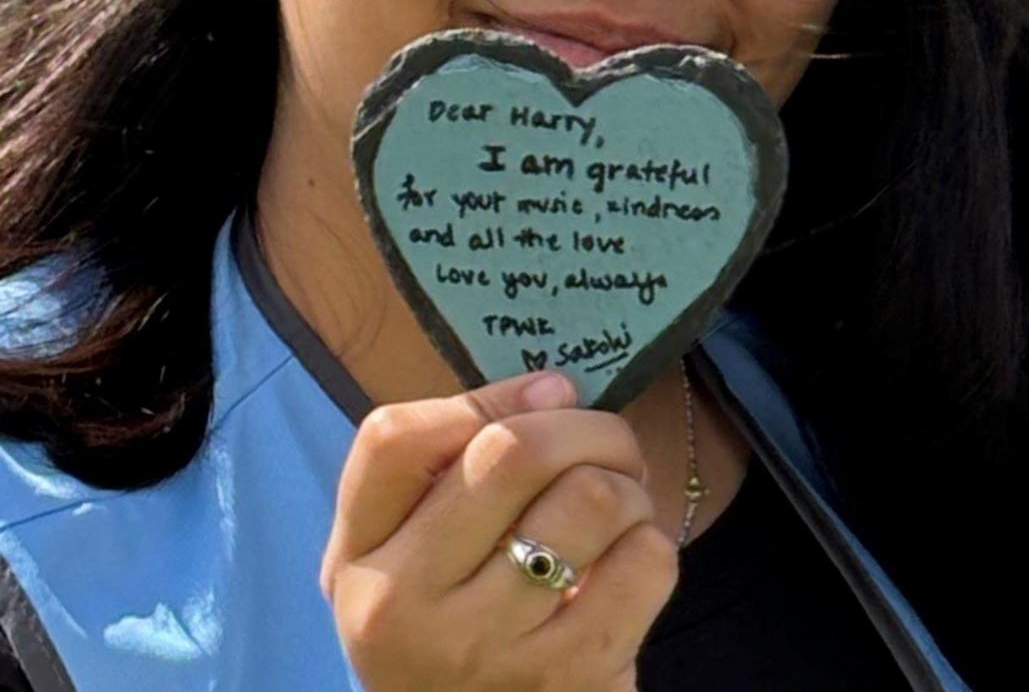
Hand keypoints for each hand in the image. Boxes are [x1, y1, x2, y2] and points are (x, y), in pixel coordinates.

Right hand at [319, 370, 678, 691]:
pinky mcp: (569, 675)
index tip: (543, 397)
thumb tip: (554, 387)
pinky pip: (644, 560)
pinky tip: (626, 565)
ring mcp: (487, 646)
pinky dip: (650, 544)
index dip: (489, 397)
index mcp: (357, 562)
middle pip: (514, 453)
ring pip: (591, 497)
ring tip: (616, 511)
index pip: (393, 437)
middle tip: (605, 449)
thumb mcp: (412, 559)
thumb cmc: (456, 627)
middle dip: (586, 429)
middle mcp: (405, 606)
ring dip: (627, 488)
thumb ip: (448, 469)